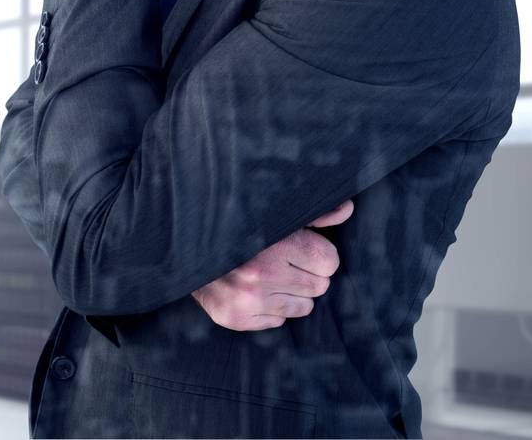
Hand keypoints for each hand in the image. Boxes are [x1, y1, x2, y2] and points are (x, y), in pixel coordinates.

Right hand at [192, 200, 353, 330]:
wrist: (183, 245)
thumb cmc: (236, 228)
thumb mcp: (275, 213)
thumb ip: (315, 212)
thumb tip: (348, 209)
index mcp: (276, 243)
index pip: (330, 263)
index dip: (318, 256)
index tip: (300, 249)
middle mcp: (262, 273)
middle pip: (319, 286)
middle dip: (306, 275)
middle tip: (283, 263)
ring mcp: (247, 299)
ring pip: (303, 307)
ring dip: (291, 294)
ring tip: (269, 278)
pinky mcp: (235, 317)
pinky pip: (278, 322)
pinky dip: (270, 309)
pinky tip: (254, 292)